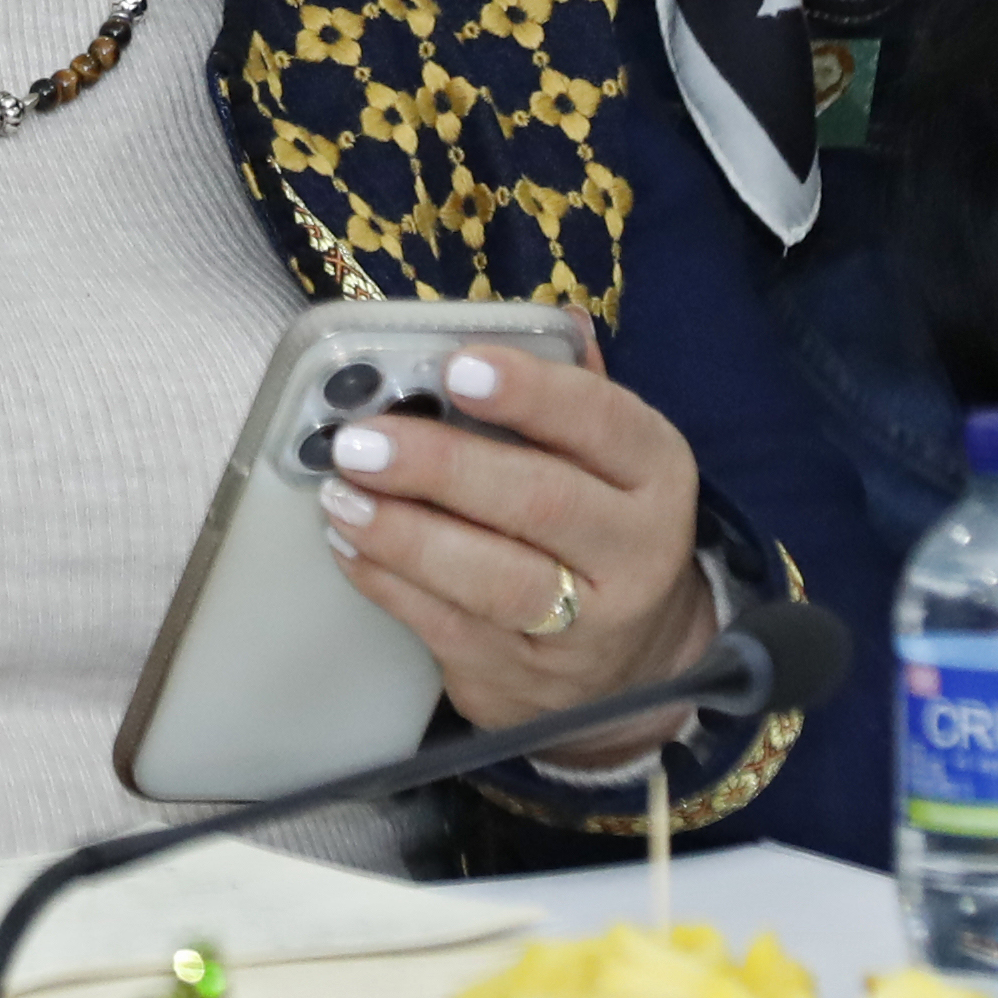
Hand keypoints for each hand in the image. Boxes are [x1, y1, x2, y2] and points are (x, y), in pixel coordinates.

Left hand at [318, 338, 720, 770]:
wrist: (639, 660)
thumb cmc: (602, 521)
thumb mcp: (611, 455)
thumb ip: (572, 388)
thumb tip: (553, 317)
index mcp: (656, 473)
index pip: (602, 423)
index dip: (530, 394)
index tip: (458, 368)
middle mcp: (634, 552)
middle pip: (540, 504)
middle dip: (441, 468)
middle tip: (362, 440)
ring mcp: (583, 628)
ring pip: (492, 581)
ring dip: (404, 535)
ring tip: (341, 493)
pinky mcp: (524, 679)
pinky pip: (447, 629)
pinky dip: (388, 584)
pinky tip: (348, 544)